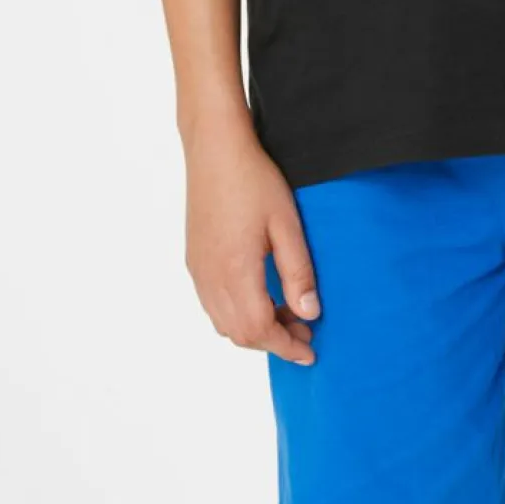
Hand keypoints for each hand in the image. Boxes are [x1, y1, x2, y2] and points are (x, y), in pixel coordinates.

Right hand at [183, 115, 319, 364]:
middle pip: (239, 333)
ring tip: (288, 313)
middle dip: (273, 341)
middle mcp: (210, 278)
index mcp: (235, 272)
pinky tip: (261, 296)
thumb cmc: (254, 180)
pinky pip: (213, 304)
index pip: (259, 330)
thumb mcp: (286, 225)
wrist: (215, 149)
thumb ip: (297, 272)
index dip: (286, 347)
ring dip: (255, 328)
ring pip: (223, 322)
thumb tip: (309, 314)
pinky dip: (238, 314)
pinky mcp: (194, 260)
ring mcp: (198, 270)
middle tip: (306, 332)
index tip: (310, 354)